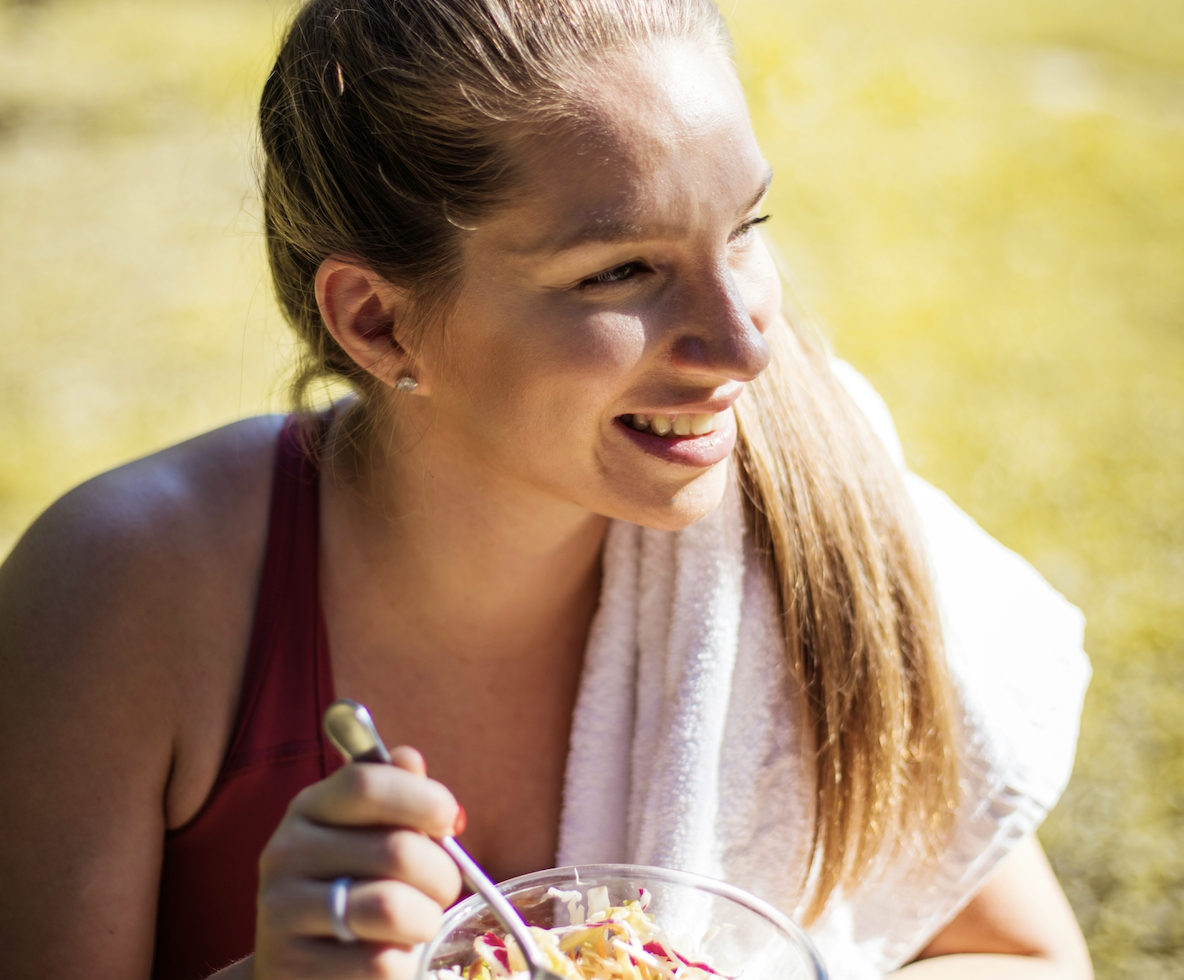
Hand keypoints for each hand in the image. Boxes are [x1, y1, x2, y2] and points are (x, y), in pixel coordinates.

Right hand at [254, 746, 462, 978]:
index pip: (365, 784)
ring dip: (425, 919)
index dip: (421, 798)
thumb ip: (397, 795)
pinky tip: (392, 956)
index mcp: (310, 807)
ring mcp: (281, 912)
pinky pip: (380, 962)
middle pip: (396, 850)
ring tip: (420, 923)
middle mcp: (287, 853)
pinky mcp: (291, 967)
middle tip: (442, 889)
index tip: (451, 820)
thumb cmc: (353, 885)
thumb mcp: (371, 832)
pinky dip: (403, 962)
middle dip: (442, 875)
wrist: (298, 966)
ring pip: (390, 907)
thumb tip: (410, 760)